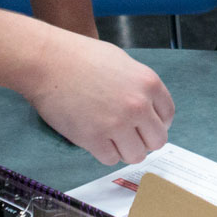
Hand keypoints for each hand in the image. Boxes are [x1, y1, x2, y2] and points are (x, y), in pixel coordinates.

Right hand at [19, 31, 173, 164]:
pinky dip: (105, 153)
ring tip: (112, 138)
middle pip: (157, 140)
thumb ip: (139, 86)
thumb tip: (147, 107)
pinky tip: (96, 139)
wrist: (48, 61)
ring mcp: (117, 124)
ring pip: (136, 155)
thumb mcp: (122, 62)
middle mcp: (138, 105)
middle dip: (144, 140)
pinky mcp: (94, 139)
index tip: (146, 125)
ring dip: (125, 150)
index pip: (168, 115)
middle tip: (129, 135)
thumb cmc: (81, 56)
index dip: (157, 123)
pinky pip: (111, 160)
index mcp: (149, 83)